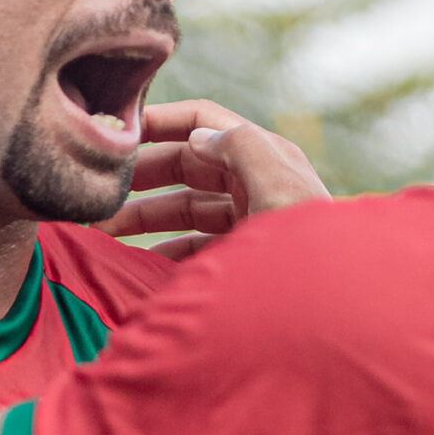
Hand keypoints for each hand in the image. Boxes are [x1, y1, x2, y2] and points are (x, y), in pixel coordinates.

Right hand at [96, 98, 328, 259]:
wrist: (336, 314)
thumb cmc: (310, 251)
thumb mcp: (279, 187)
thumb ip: (240, 148)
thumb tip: (197, 134)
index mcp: (266, 156)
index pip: (204, 121)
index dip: (160, 120)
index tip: (116, 130)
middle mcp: (255, 184)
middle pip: (186, 166)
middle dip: (140, 175)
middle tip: (98, 188)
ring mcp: (247, 223)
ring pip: (184, 210)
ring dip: (143, 217)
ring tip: (102, 230)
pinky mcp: (241, 260)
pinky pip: (193, 249)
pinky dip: (162, 253)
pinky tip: (135, 264)